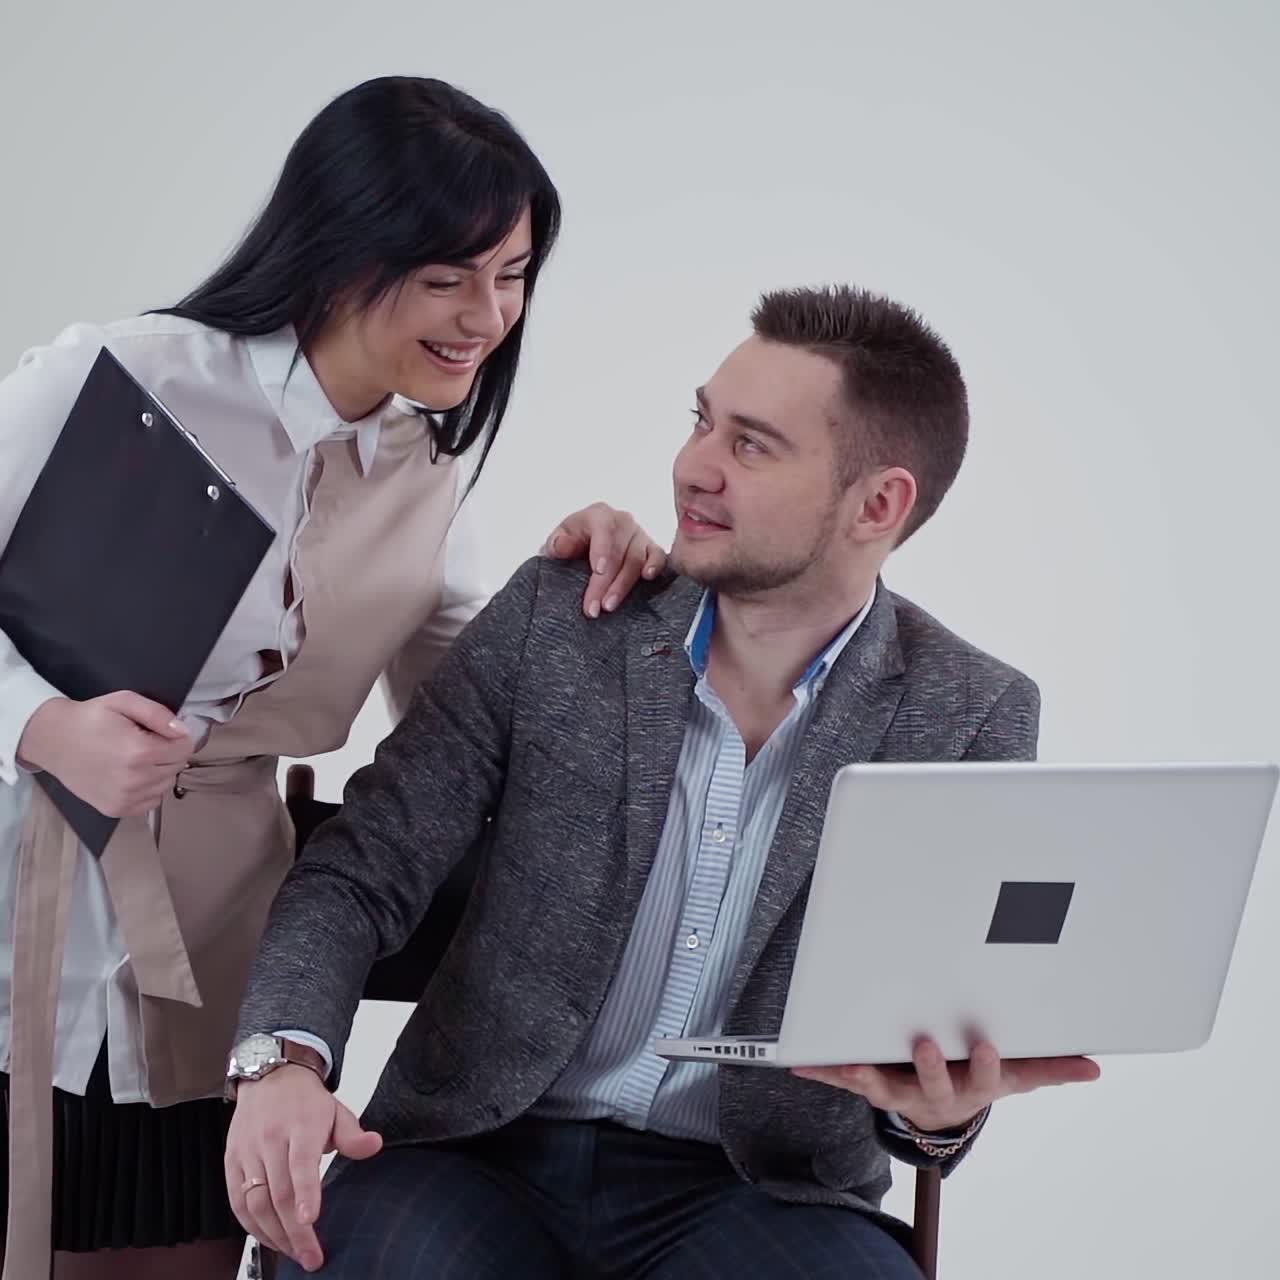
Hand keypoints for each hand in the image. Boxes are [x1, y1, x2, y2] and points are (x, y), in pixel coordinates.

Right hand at [16, 692, 192, 816]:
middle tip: (145, 742)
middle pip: (177, 767)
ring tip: (136, 758)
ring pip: (167, 784)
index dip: (177, 737)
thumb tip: (182, 731)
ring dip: (160, 771)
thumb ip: (158, 714)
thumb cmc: (89, 719)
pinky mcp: (116, 809)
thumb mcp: (124, 701)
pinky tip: (131, 774)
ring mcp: (125, 798)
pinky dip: (148, 788)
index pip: (185, 749)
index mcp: (139, 752)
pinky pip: (152, 801)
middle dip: (169, 753)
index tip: (161, 732)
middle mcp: (134, 779)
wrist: (53, 740)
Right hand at [226, 1064, 382, 1272]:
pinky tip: (270, 1240)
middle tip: (312, 1257)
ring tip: (294, 1254)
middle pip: (278, 1193)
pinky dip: (252, 1227)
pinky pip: (236, 1202)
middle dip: (295, 1231)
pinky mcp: (231, 1162)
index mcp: (301, 1125)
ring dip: (274, 1235)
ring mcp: (247, 1152)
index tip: (310, 1220)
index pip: (301, 1163)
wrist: (271, 1076)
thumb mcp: (337, 1111)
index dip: (305, 1193)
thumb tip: (374, 1145)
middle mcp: (270, 1139)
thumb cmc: (307, 1101)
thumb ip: (353, 1134)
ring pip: (254, 1202)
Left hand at [542, 502, 666, 617]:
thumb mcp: (557, 544)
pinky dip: (655, 567)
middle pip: (619, 551)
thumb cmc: (570, 547)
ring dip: (623, 585)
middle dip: (605, 582)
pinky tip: (647, 578)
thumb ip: (557, 544)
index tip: (597, 570)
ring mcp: (639, 536)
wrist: (582, 553)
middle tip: (594, 606)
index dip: (602, 550)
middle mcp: (622, 522)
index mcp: (599, 515)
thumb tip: (560, 545)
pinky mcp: (652, 550)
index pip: (604, 529)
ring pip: (636, 559)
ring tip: (608, 606)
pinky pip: (658, 557)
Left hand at [791, 1038, 1099, 1133]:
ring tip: (850, 1063)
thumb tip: (1093, 1068)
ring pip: (882, 1085)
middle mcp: (934, 1092)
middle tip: (924, 1043)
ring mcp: (900, 1090)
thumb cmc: (979, 1077)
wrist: (940, 1110)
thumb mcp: (1016, 1076)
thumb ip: (1051, 1067)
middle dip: (929, 1064)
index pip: (984, 1078)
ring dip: (866, 1074)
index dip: (986, 1063)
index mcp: (971, 1086)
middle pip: (933, 1081)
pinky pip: (843, 1078)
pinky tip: (799, 1061)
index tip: (987, 1043)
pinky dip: (822, 1069)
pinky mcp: (871, 1084)